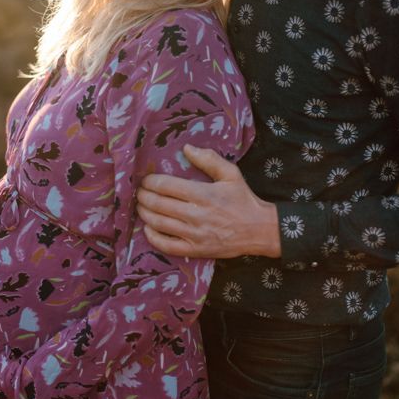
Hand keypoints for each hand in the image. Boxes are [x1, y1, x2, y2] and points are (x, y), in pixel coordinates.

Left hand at [137, 145, 280, 258]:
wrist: (259, 230)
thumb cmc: (243, 200)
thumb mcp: (231, 174)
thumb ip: (209, 159)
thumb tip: (186, 148)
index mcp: (204, 194)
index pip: (167, 186)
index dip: (151, 182)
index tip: (146, 180)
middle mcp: (196, 215)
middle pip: (159, 204)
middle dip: (144, 196)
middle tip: (139, 192)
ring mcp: (195, 235)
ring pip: (159, 223)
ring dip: (145, 213)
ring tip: (141, 206)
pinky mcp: (196, 250)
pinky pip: (167, 245)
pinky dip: (153, 237)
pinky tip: (148, 228)